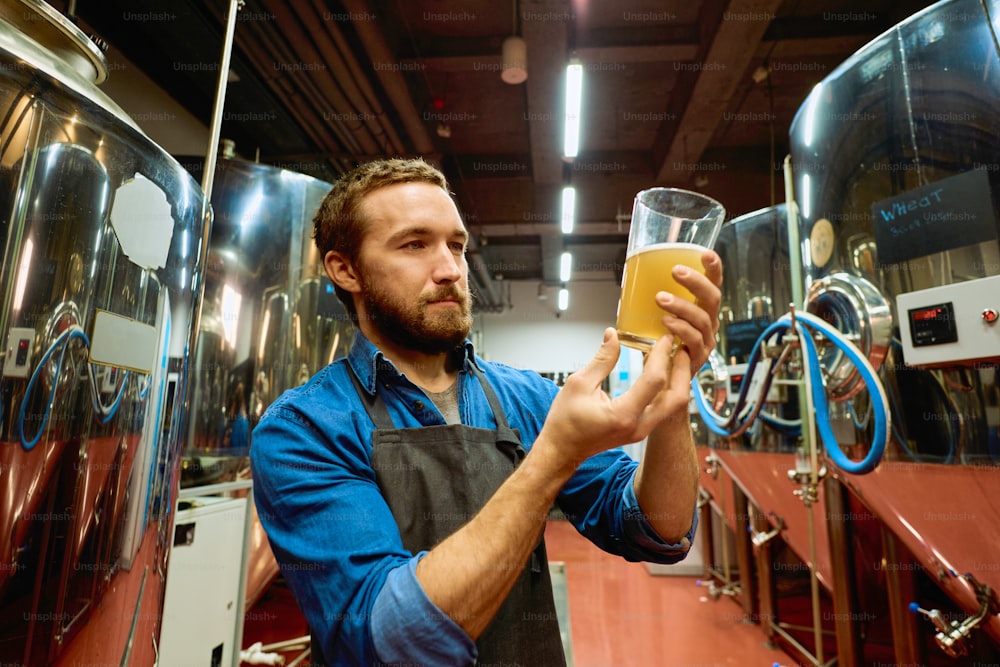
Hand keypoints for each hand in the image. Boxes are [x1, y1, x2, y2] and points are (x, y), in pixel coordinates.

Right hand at [535, 329, 688, 467]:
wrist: (562, 450)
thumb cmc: (565, 421)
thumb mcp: (579, 384)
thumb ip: (602, 359)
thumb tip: (613, 335)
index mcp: (623, 415)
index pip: (655, 381)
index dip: (662, 355)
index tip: (663, 338)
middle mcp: (638, 426)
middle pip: (677, 398)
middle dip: (683, 370)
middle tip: (681, 347)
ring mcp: (641, 431)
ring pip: (674, 405)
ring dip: (678, 380)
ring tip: (674, 357)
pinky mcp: (640, 430)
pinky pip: (663, 408)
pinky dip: (667, 389)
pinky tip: (661, 371)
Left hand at [656, 249, 722, 374]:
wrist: (657, 382)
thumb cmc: (656, 346)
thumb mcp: (653, 316)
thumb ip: (651, 297)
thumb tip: (631, 272)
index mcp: (701, 308)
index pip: (713, 284)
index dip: (713, 268)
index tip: (705, 253)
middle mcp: (708, 323)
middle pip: (713, 298)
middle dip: (696, 282)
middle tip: (676, 271)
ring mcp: (705, 341)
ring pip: (702, 319)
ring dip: (682, 306)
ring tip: (661, 298)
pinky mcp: (697, 358)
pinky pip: (694, 341)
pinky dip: (681, 330)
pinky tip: (667, 324)